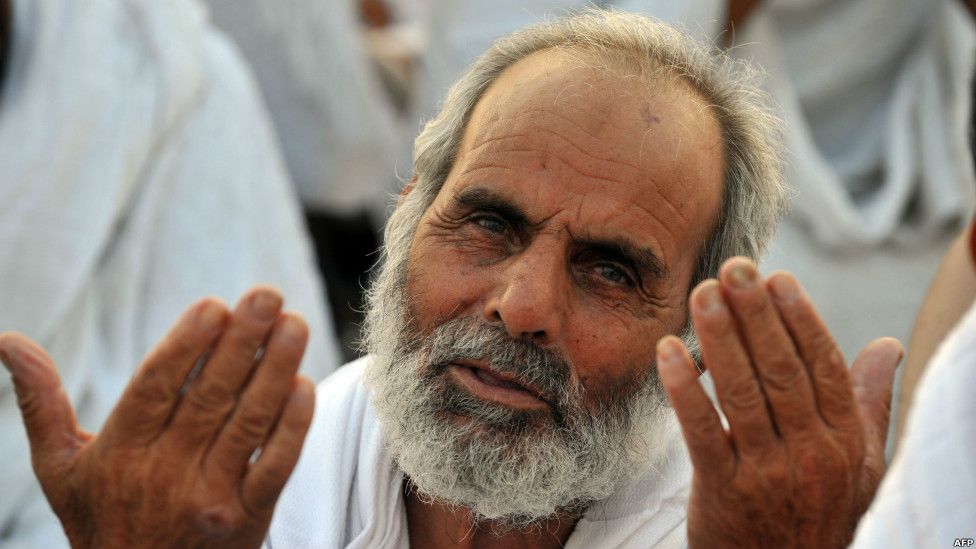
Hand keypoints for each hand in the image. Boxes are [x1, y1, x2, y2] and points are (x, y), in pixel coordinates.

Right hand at [0, 286, 314, 548]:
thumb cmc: (102, 519)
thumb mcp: (60, 468)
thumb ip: (42, 402)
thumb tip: (8, 341)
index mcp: (119, 452)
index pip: (155, 389)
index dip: (185, 346)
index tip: (213, 306)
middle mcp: (165, 474)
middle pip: (208, 397)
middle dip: (240, 342)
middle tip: (266, 294)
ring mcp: (210, 498)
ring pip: (248, 424)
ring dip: (275, 370)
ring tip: (295, 323)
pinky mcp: (248, 518)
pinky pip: (275, 467)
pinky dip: (293, 427)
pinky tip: (305, 385)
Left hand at [657, 257, 901, 548]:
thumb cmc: (819, 514)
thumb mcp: (860, 467)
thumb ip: (869, 404)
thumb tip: (888, 347)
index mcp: (847, 441)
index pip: (823, 365)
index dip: (798, 318)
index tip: (776, 278)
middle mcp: (813, 455)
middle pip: (781, 370)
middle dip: (756, 314)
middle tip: (733, 268)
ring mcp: (768, 474)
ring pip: (742, 393)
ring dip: (720, 338)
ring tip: (702, 294)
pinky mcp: (724, 492)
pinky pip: (702, 431)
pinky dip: (684, 388)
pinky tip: (667, 351)